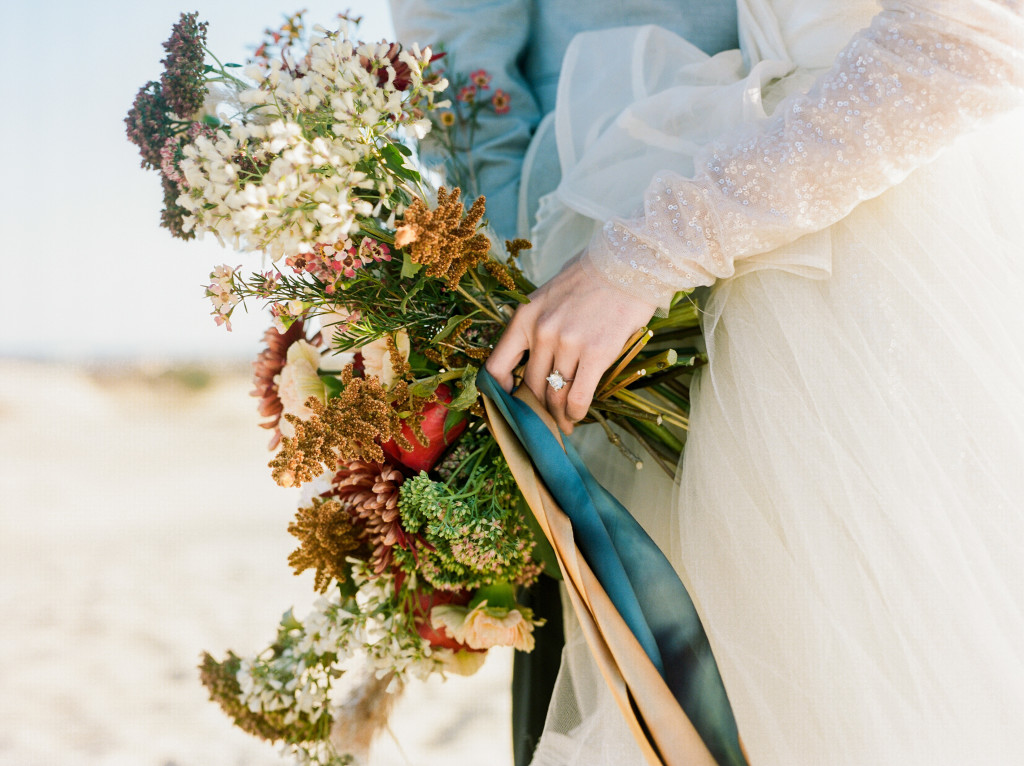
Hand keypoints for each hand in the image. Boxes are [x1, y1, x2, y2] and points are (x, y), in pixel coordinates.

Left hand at [486, 255, 656, 433]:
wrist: (628, 262)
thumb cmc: (591, 277)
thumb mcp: (550, 295)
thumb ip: (537, 324)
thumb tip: (534, 361)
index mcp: (524, 317)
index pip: (497, 366)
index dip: (500, 393)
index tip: (510, 404)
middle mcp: (541, 331)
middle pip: (531, 386)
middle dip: (538, 409)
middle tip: (545, 421)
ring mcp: (568, 343)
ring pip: (555, 395)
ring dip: (558, 415)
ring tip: (564, 424)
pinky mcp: (596, 353)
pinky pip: (578, 396)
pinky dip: (576, 412)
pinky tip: (578, 415)